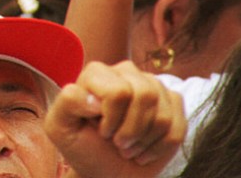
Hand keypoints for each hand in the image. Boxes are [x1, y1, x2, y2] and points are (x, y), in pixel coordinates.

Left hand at [46, 61, 185, 177]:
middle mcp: (125, 72)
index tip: (101, 131)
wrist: (106, 170)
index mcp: (96, 73)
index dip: (112, 119)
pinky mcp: (172, 103)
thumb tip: (94, 98)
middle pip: (145, 96)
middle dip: (131, 130)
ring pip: (163, 114)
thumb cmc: (81, 147)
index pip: (118, 91)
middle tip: (117, 143)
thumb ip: (67, 104)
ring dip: (145, 141)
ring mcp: (152, 85)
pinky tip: (145, 149)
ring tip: (129, 147)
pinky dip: (161, 147)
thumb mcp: (61, 128)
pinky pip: (178, 126)